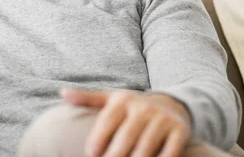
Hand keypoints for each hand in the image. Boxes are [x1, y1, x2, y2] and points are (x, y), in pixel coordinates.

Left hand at [61, 88, 190, 156]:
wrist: (170, 103)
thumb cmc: (132, 107)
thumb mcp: (110, 99)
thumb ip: (88, 98)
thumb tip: (63, 93)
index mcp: (123, 100)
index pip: (108, 120)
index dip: (98, 138)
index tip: (90, 154)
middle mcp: (143, 107)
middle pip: (126, 136)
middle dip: (115, 155)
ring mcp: (162, 119)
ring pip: (146, 148)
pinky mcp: (179, 130)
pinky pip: (170, 152)